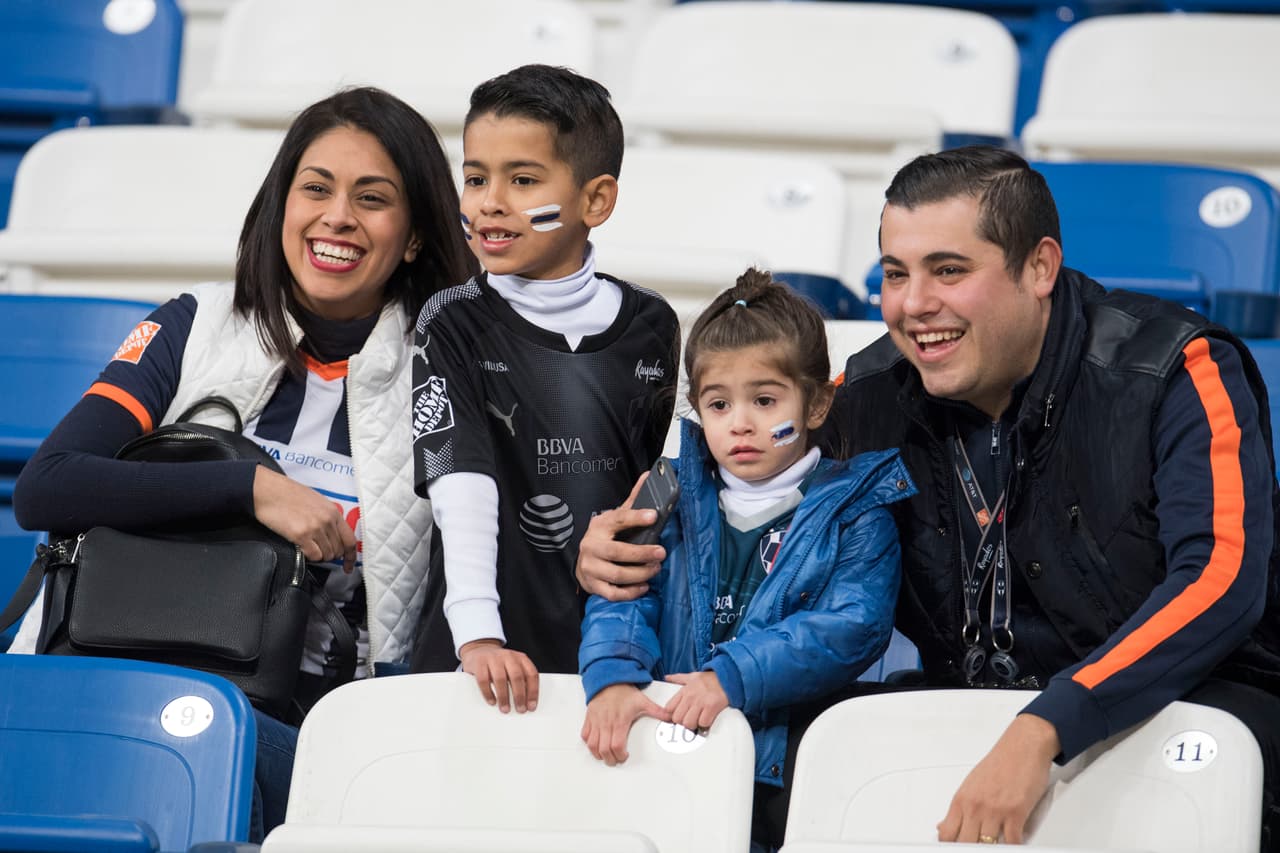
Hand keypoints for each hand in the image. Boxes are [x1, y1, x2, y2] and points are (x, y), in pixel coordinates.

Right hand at [252, 465, 356, 572]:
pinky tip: (301, 548)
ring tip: (307, 547)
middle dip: (330, 555)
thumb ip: (328, 518)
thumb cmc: (289, 494)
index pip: (350, 540)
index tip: (348, 566)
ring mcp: (315, 528)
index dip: (350, 556)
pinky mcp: (301, 535)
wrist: (268, 491)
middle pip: (338, 551)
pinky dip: (309, 557)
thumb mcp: (317, 501)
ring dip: (318, 556)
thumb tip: (333, 536)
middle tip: (318, 551)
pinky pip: (313, 556)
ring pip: (326, 555)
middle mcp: (327, 520)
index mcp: (333, 512)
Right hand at [459, 639, 538, 712]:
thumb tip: (526, 702)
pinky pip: (484, 680)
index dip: (533, 691)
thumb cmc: (500, 664)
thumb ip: (521, 679)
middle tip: (520, 709)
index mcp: (520, 658)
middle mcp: (508, 656)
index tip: (531, 706)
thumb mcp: (513, 667)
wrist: (479, 650)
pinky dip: (488, 693)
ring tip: (505, 709)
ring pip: (501, 678)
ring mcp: (493, 658)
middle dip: (519, 695)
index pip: (531, 674)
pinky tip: (492, 702)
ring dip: (504, 696)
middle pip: (517, 676)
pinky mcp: (479, 662)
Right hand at [574, 474, 665, 599]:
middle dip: (642, 553)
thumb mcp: (615, 518)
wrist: (583, 561)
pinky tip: (644, 586)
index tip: (654, 515)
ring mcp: (590, 567)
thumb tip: (648, 476)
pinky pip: (613, 592)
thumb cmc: (605, 537)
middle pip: (617, 551)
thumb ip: (633, 501)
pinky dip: (631, 592)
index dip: (636, 517)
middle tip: (661, 553)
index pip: (618, 518)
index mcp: (599, 526)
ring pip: (617, 574)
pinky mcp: (593, 585)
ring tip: (656, 569)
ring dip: (640, 573)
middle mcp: (591, 546)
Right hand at [581, 683, 670, 765]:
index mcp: (619, 721)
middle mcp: (606, 723)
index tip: (624, 756)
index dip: (620, 755)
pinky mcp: (589, 718)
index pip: (616, 745)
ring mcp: (596, 721)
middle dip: (610, 759)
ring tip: (605, 755)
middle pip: (604, 749)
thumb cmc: (624, 692)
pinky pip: (585, 735)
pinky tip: (595, 744)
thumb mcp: (643, 701)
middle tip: (615, 760)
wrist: (609, 680)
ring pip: (592, 745)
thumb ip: (657, 711)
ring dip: (598, 754)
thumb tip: (671, 718)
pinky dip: (589, 743)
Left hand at [664, 671, 729, 730]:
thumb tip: (667, 677)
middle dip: (683, 722)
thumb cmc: (711, 678)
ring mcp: (700, 702)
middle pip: (677, 719)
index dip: (672, 715)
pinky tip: (707, 718)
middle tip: (690, 719)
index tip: (678, 716)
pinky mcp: (711, 707)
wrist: (727, 676)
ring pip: (688, 723)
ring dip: (694, 725)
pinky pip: (703, 723)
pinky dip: (705, 724)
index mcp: (684, 690)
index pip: (669, 708)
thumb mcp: (692, 676)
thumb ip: (678, 678)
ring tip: (699, 720)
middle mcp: (690, 696)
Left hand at [937, 713, 1059, 843]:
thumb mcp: (971, 784)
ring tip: (995, 846)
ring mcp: (995, 810)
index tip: (954, 848)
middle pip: (965, 843)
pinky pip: (1012, 842)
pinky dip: (1013, 846)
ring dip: (992, 847)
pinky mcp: (1016, 812)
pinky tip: (1013, 844)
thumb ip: (959, 808)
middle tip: (977, 847)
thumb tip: (943, 825)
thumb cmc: (1000, 763)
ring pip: (987, 845)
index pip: (946, 833)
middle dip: (970, 848)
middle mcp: (975, 806)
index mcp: (961, 799)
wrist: (1023, 747)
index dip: (949, 846)